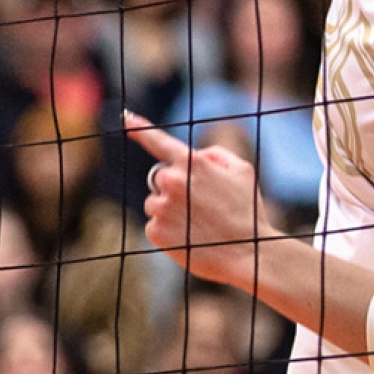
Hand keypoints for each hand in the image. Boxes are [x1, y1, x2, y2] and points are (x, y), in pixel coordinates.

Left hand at [125, 111, 271, 290]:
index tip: (125, 117)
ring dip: (169, 209)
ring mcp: (161, 207)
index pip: (157, 140)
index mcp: (192, 163)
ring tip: (198, 225)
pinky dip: (168, 231)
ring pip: (155, 202)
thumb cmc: (248, 212)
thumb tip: (196, 154)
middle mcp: (172, 181)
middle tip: (198, 205)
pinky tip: (190, 238)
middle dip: (173, 186)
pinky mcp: (155, 231)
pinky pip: (155, 225)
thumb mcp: (242, 172)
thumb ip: (215, 155)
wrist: (248, 255)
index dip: (139, 127)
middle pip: (159, 178)